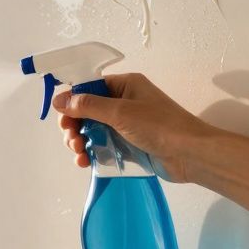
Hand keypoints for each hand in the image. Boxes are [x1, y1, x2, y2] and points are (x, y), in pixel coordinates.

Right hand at [51, 73, 214, 182]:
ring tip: (79, 153)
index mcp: (125, 86)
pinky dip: (90, 153)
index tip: (62, 118)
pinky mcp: (128, 146)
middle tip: (72, 140)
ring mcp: (126, 125)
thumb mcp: (120, 112)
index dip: (73, 101)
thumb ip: (87, 106)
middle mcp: (124, 103)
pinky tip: (85, 162)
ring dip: (79, 141)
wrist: (189, 154)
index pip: (90, 88)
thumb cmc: (158, 126)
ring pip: (92, 131)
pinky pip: (102, 146)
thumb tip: (59, 99)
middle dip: (74, 125)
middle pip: (87, 111)